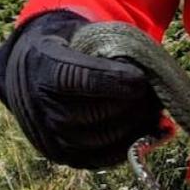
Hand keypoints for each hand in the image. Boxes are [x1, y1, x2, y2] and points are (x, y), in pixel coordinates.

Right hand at [0, 11, 162, 168]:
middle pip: (96, 113)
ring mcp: (49, 134)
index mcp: (43, 65)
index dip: (115, 81)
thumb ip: (115, 46)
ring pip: (102, 137)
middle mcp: (39, 105)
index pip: (79, 78)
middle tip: (156, 93)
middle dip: (134, 104)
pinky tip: (153, 131)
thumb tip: (149, 66)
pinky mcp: (62, 154)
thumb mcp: (87, 31)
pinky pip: (100, 157)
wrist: (34, 68)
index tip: (141, 78)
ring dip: (136, 124)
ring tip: (155, 108)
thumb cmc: (75, 45)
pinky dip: (131, 145)